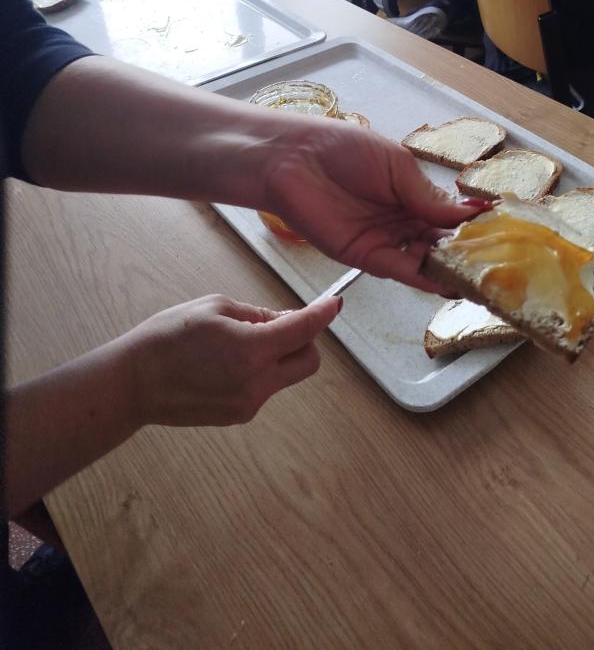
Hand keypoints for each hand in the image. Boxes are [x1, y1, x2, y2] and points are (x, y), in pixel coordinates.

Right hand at [124, 293, 341, 426]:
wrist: (133, 384)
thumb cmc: (168, 337)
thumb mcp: (215, 309)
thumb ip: (258, 315)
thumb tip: (284, 320)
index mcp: (252, 350)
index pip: (305, 330)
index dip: (324, 313)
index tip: (334, 303)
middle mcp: (257, 383)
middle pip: (309, 362)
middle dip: (306, 340)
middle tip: (282, 323)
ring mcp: (249, 404)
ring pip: (286, 375)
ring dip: (278, 355)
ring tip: (238, 340)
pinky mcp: (238, 415)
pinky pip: (264, 387)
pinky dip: (260, 370)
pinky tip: (227, 361)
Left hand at [256, 115, 490, 293]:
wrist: (293, 160)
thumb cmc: (342, 149)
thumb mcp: (395, 166)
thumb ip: (428, 196)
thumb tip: (470, 213)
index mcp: (411, 193)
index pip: (449, 216)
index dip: (472, 226)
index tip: (501, 235)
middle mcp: (402, 220)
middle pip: (440, 243)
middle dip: (465, 254)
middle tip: (497, 266)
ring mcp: (385, 240)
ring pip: (424, 260)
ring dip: (449, 270)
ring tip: (479, 280)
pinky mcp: (365, 256)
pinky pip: (399, 269)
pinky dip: (423, 277)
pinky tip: (446, 282)